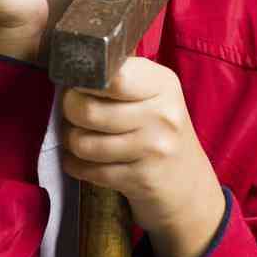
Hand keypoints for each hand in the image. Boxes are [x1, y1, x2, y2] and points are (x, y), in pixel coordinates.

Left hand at [59, 57, 224, 243]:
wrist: (187, 185)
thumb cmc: (158, 131)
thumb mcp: (152, 95)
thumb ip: (119, 79)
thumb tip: (73, 71)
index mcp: (162, 84)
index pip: (112, 77)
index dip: (84, 80)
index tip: (78, 84)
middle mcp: (162, 114)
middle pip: (89, 110)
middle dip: (69, 112)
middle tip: (73, 112)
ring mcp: (154, 149)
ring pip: (84, 143)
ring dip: (72, 142)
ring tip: (79, 137)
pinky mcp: (141, 179)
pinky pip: (90, 171)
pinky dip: (77, 166)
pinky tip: (83, 162)